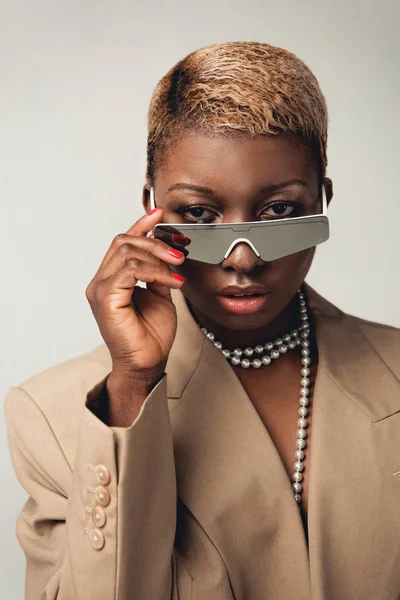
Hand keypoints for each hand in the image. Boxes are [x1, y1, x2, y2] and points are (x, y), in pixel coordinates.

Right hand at [85, 207, 186, 380]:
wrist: (146, 364)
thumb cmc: (151, 336)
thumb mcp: (159, 296)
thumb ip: (157, 274)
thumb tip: (167, 252)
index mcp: (111, 280)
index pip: (122, 243)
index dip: (140, 225)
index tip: (160, 214)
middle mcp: (101, 281)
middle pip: (123, 242)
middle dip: (154, 241)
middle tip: (179, 251)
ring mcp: (100, 289)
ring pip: (127, 252)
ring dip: (157, 256)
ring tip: (177, 270)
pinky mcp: (105, 298)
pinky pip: (131, 270)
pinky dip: (155, 271)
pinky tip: (171, 282)